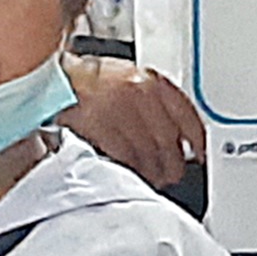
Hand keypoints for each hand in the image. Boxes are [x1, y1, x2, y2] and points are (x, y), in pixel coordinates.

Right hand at [62, 60, 199, 184]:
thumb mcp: (131, 78)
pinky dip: (134, 169)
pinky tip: (136, 173)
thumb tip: (175, 128)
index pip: (186, 114)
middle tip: (175, 173)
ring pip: (149, 152)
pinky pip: (127, 157)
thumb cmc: (91, 80)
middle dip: (174, 162)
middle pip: (168, 139)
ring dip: (155, 170)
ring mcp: (120, 112)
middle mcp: (139, 94)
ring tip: (157, 178)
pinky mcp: (102, 128)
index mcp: (151, 81)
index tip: (200, 152)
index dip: (197, 138)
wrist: (57, 80)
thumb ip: (154, 100)